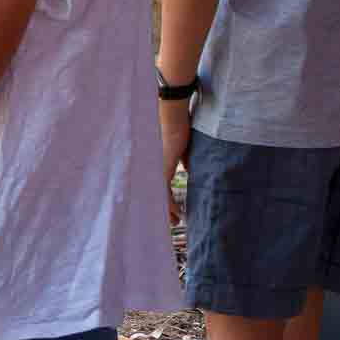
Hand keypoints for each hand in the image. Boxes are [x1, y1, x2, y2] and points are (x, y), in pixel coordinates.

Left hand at [160, 100, 192, 226]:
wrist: (174, 116)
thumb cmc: (179, 128)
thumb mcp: (183, 150)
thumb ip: (183, 161)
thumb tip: (188, 169)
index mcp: (155, 164)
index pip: (155, 188)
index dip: (162, 201)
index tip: (170, 211)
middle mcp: (151, 169)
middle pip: (153, 196)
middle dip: (161, 211)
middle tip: (170, 223)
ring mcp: (154, 170)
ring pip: (157, 198)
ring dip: (167, 212)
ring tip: (175, 222)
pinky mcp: (160, 170)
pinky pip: (163, 194)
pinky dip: (170, 206)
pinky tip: (177, 215)